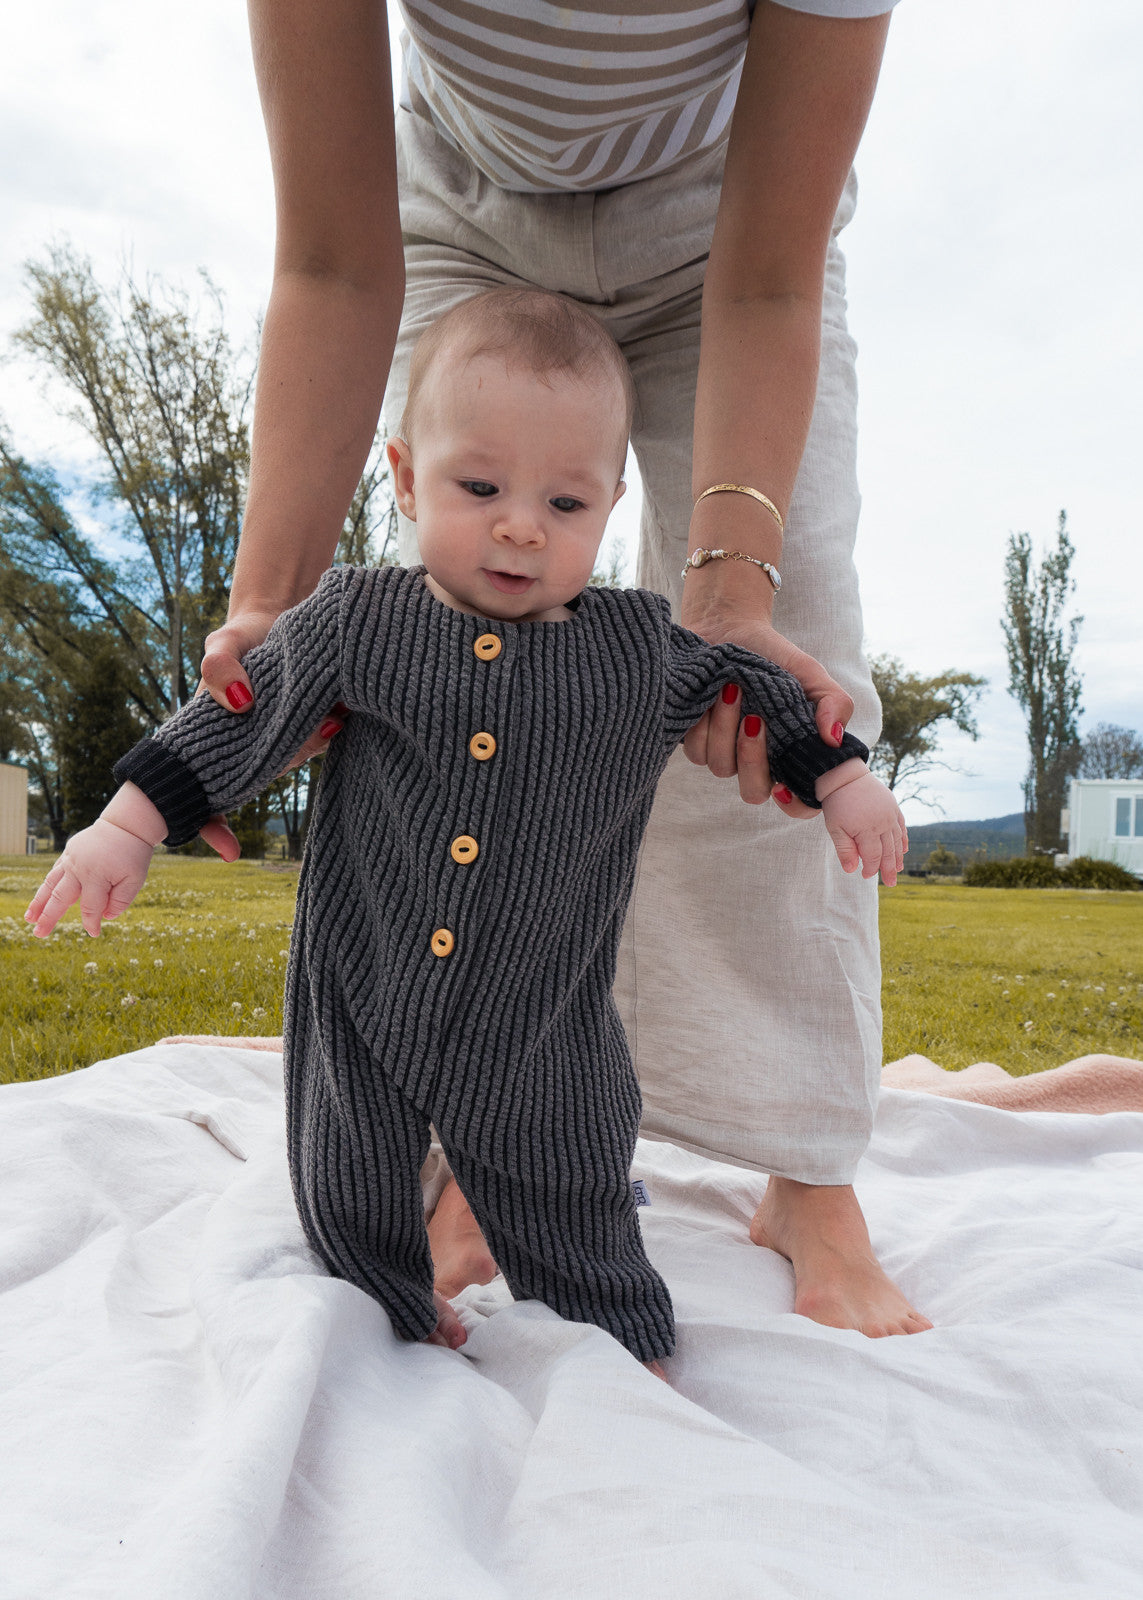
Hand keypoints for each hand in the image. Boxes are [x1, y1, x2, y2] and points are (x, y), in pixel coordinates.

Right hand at [24, 820, 154, 937]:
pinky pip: (55, 872)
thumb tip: (106, 916)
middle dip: (49, 918)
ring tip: (29, 918)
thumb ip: (121, 900)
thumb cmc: (133, 854)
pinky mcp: (69, 853)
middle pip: (60, 898)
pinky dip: (47, 886)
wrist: (125, 825)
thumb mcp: (135, 879)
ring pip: (51, 885)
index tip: (94, 933)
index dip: (92, 922)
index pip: (90, 907)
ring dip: (39, 902)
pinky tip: (41, 898)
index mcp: (96, 876)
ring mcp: (71, 859)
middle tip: (38, 934)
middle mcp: (78, 868)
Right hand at [196, 610, 347, 856]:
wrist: (282, 619)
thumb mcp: (223, 643)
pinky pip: (319, 741)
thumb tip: (239, 700)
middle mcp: (249, 749)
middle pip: (262, 775)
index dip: (211, 826)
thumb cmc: (244, 638)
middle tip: (310, 727)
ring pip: (295, 759)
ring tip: (327, 715)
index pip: (205, 793)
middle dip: (286, 756)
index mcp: (215, 741)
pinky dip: (329, 728)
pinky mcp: (310, 728)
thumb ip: (219, 664)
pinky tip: (338, 711)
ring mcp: (280, 742)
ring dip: (311, 741)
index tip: (230, 851)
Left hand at [681, 615, 852, 813]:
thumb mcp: (810, 673)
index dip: (794, 806)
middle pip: (753, 791)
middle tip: (755, 718)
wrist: (729, 629)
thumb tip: (833, 739)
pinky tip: (709, 696)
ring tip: (730, 689)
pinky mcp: (696, 740)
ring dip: (725, 729)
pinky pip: (696, 750)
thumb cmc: (773, 656)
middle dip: (752, 757)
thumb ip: (833, 702)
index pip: (798, 803)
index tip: (784, 787)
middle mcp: (757, 761)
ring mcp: (724, 754)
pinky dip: (703, 723)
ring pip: (721, 767)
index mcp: (789, 754)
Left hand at [817, 764, 907, 884]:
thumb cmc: (837, 803)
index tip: (865, 876)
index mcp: (867, 830)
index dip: (871, 869)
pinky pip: (901, 826)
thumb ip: (844, 850)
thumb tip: (852, 870)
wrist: (845, 776)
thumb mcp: (835, 828)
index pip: (873, 857)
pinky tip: (903, 849)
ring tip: (898, 869)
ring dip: (898, 856)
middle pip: (888, 852)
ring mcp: (890, 815)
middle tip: (891, 883)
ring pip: (897, 841)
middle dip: (889, 869)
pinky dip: (903, 839)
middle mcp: (883, 824)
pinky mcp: (893, 807)